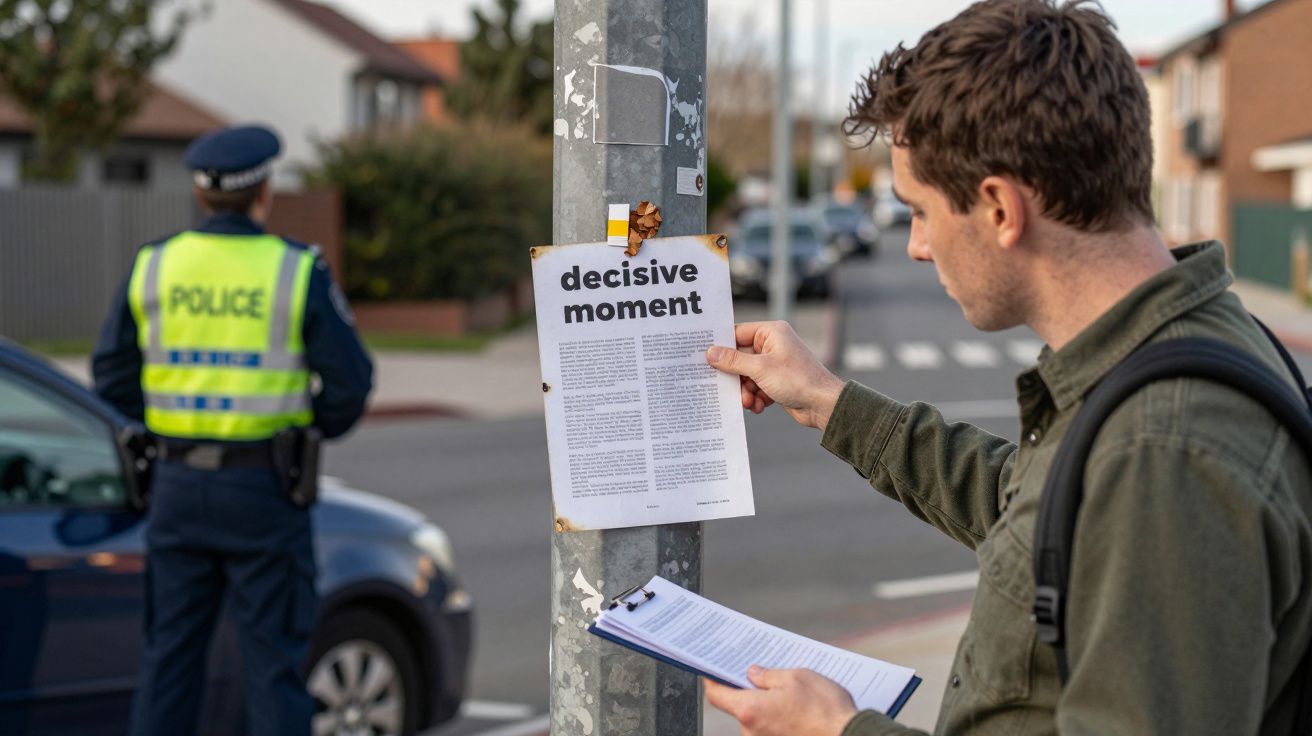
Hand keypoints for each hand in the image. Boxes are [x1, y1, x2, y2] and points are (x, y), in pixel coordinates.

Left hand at [705, 666, 857, 735]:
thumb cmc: (825, 710)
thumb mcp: (796, 678)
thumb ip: (768, 676)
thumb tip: (753, 675)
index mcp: (750, 710)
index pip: (717, 695)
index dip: (712, 680)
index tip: (711, 670)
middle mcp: (752, 732)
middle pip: (740, 707)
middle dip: (751, 691)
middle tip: (765, 674)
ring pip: (758, 719)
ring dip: (768, 706)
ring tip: (792, 693)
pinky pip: (771, 730)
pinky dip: (779, 719)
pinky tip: (798, 710)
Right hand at [706, 321, 845, 429]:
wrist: (823, 405)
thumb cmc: (798, 380)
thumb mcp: (760, 369)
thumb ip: (733, 361)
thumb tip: (710, 352)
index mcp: (771, 332)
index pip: (737, 334)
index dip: (722, 347)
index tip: (705, 358)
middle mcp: (773, 345)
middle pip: (739, 359)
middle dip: (736, 378)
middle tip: (729, 389)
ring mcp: (775, 364)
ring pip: (746, 376)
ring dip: (745, 391)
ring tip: (750, 402)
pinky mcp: (777, 381)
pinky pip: (756, 387)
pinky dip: (755, 398)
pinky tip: (760, 406)